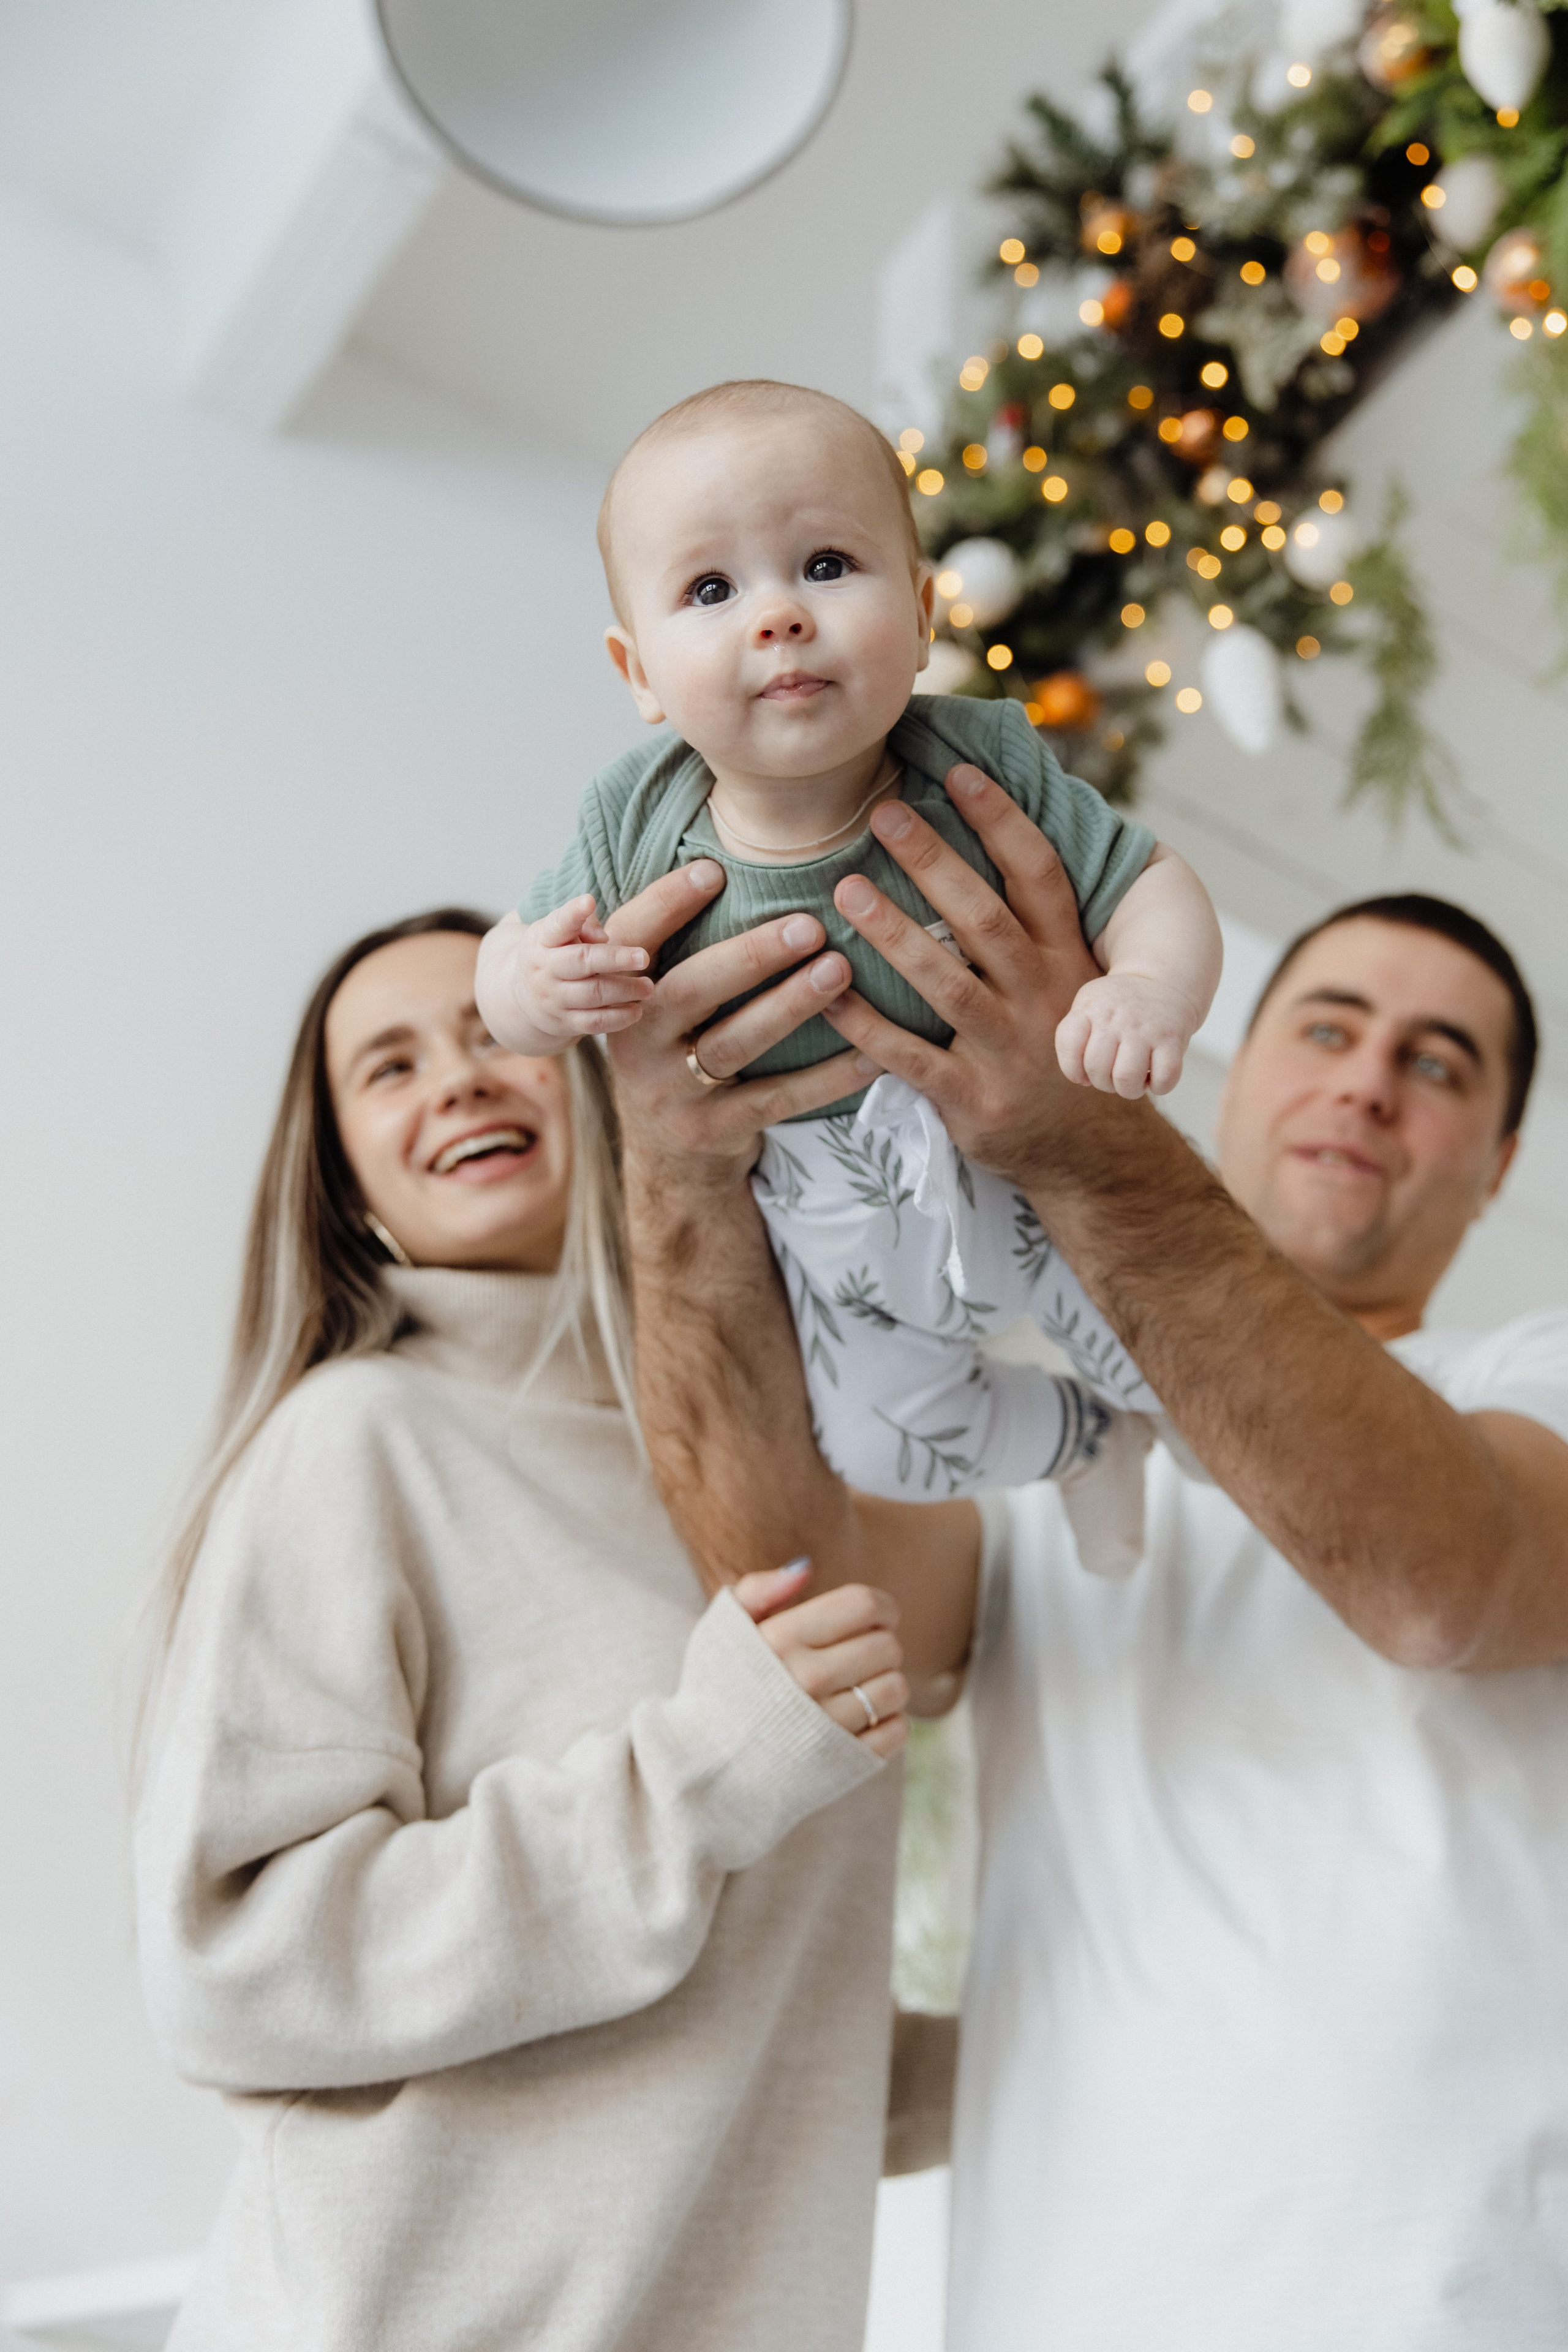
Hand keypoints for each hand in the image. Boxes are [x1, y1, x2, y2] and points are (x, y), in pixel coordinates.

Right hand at [482, 897, 655, 1053]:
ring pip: (593, 994)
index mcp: (542, 939)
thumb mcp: (558, 933)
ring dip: (625, 990)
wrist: (524, 1000)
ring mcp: (553, 998)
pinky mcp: (564, 1023)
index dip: (572, 913)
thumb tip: (603, 937)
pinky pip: (595, 1023)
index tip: (589, 900)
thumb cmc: (553, 955)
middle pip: (582, 962)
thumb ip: (582, 925)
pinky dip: (619, 1017)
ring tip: (648, 986)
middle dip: (615, 959)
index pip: (557, 925)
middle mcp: (545, 969)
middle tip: (644, 957)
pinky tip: (637, 1009)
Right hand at [601, 859, 879, 1189]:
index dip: (667, 904)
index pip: (634, 941)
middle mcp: (638, 1044)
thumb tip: (727, 855)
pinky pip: (777, 1099)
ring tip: (840, 969)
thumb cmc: (681, 1047)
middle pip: (689, 991)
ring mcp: (674, 1093)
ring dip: (790, 1005)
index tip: (714, 868)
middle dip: (749, 956)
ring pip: (734, 1044)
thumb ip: (680, 944)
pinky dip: (826, 1077)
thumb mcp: (660, 1002)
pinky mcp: (715, 1131)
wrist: (669, 1153)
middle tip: (809, 925)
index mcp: (624, 996)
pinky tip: (871, 1054)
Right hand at [734, 1561, 907, 1759]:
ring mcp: (827, 1725)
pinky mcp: (843, 1761)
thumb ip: (759, 1589)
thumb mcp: (723, 1629)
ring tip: (858, 1686)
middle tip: (859, 1654)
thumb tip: (805, 1567)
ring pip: (895, 1687)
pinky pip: (896, 1730)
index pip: (863, 1605)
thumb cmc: (719, 1688)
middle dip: (880, 1644)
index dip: (881, 1606)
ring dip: (884, 1682)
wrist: (704, 1767)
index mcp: (781, 1639)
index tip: (875, 1616)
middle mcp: (806, 1680)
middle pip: (887, 1645)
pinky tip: (860, 1718)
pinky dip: (888, 1721)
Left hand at [817, 761, 1120, 1185]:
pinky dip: (865, 1028)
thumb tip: (998, 835)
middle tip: (883, 813)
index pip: (1038, 875)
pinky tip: (824, 995)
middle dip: (934, 862)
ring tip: (845, 891)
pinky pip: (910, 1059)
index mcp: (1067, 958)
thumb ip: (1037, 923)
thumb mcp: (1073, 981)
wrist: (1093, 1152)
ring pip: (945, 983)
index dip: (1001, 821)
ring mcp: (1007, 1050)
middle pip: (985, 919)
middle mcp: (1042, 997)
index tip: (959, 773)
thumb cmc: (1064, 1047)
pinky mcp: (973, 1100)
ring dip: (893, 935)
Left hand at [1056, 971, 1196, 1098]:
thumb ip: (1075, 1039)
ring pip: (1126, 1078)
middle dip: (1103, 1083)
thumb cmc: (1119, 1006)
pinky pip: (1163, 1078)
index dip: (1072, 1069)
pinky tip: (1155, 1076)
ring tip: (1133, 1080)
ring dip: (1128, 1090)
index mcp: (1092, 1008)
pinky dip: (1158, 1086)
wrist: (1162, 982)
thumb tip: (1083, 1080)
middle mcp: (1118, 1017)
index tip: (1084, 1071)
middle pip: (1097, 1068)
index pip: (1069, 1043)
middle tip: (1113, 1075)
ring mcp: (1146, 1028)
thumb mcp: (1089, 1006)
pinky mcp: (1172, 1039)